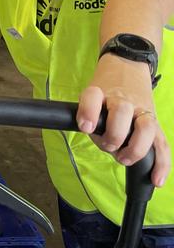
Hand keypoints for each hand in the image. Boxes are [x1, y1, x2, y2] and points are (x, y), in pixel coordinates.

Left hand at [76, 64, 169, 187]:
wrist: (127, 67)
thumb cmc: (105, 89)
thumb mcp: (91, 94)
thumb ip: (89, 114)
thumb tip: (94, 136)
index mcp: (101, 91)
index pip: (92, 97)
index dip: (88, 112)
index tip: (85, 127)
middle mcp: (123, 100)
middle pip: (121, 113)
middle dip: (113, 135)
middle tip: (107, 145)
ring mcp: (142, 111)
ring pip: (146, 128)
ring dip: (135, 148)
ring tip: (124, 159)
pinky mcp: (155, 123)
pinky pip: (162, 145)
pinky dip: (161, 164)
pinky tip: (156, 179)